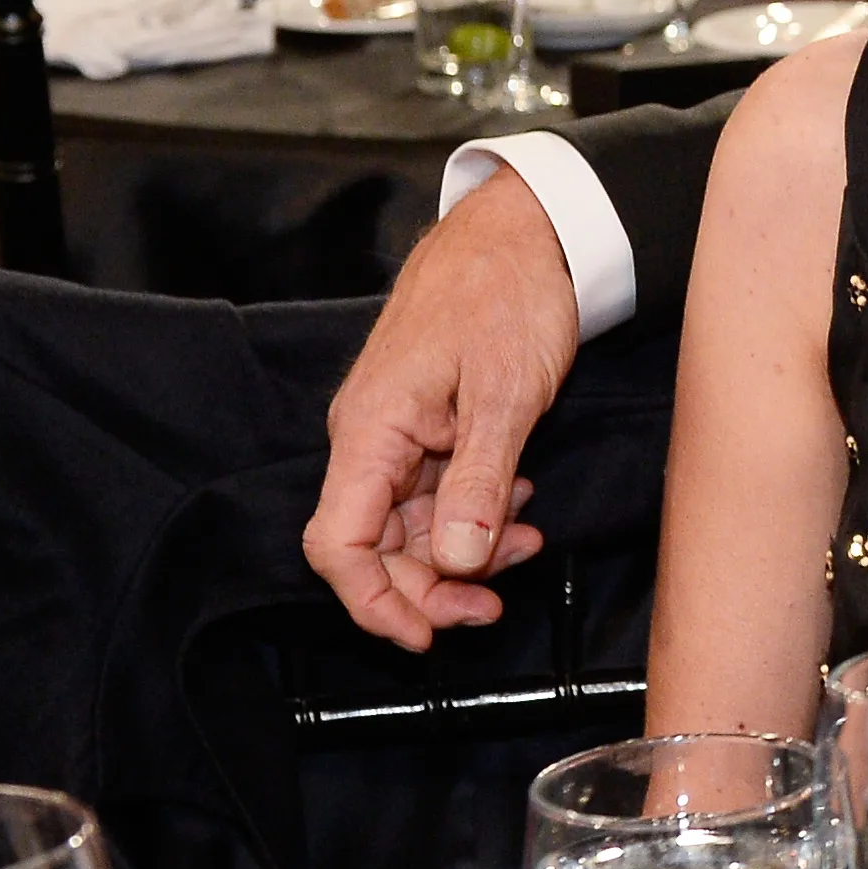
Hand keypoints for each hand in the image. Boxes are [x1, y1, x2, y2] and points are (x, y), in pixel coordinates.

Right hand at [302, 168, 581, 648]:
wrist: (529, 232)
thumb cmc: (509, 294)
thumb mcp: (505, 395)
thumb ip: (476, 482)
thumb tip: (454, 560)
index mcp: (370, 431)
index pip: (339, 544)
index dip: (374, 602)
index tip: (424, 636)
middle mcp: (372, 437)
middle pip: (376, 545)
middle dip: (431, 586)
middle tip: (493, 604)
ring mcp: (399, 431)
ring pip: (412, 523)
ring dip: (462, 551)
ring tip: (526, 546)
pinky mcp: (430, 424)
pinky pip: (438, 490)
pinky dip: (476, 512)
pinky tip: (516, 505)